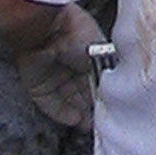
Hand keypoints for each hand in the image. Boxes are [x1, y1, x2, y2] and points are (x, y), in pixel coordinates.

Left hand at [14, 2, 105, 129]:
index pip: (97, 81)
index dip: (104, 96)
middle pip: (82, 94)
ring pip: (68, 102)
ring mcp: (53, 77)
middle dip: (92, 109)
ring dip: (79, 115)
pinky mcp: (37, 87)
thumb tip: (118, 89)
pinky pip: (50, 105)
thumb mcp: (103, 51)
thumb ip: (109, 72)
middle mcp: (69, 66)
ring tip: (90, 126)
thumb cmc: (77, 31)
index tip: (113, 109)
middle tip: (102, 122)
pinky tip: (75, 121)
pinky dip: (62, 114)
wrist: (47, 28)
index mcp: (87, 54)